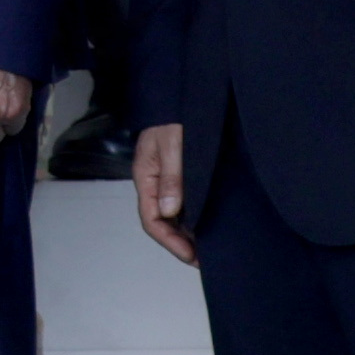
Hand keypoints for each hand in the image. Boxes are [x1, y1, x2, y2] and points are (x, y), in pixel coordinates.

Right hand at [132, 121, 194, 265]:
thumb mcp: (172, 145)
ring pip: (173, 215)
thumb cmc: (173, 117)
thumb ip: (172, 177)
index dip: (170, 241)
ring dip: (187, 232)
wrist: (179, 94)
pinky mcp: (179, 175)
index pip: (152, 220)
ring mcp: (165, 180)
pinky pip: (183, 203)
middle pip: (162, 222)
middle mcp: (154, 183)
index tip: (191, 255)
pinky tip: (208, 224)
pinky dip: (194, 217)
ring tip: (208, 247)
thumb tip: (171, 210)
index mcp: (146, 178)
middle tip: (203, 259)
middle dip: (180, 243)